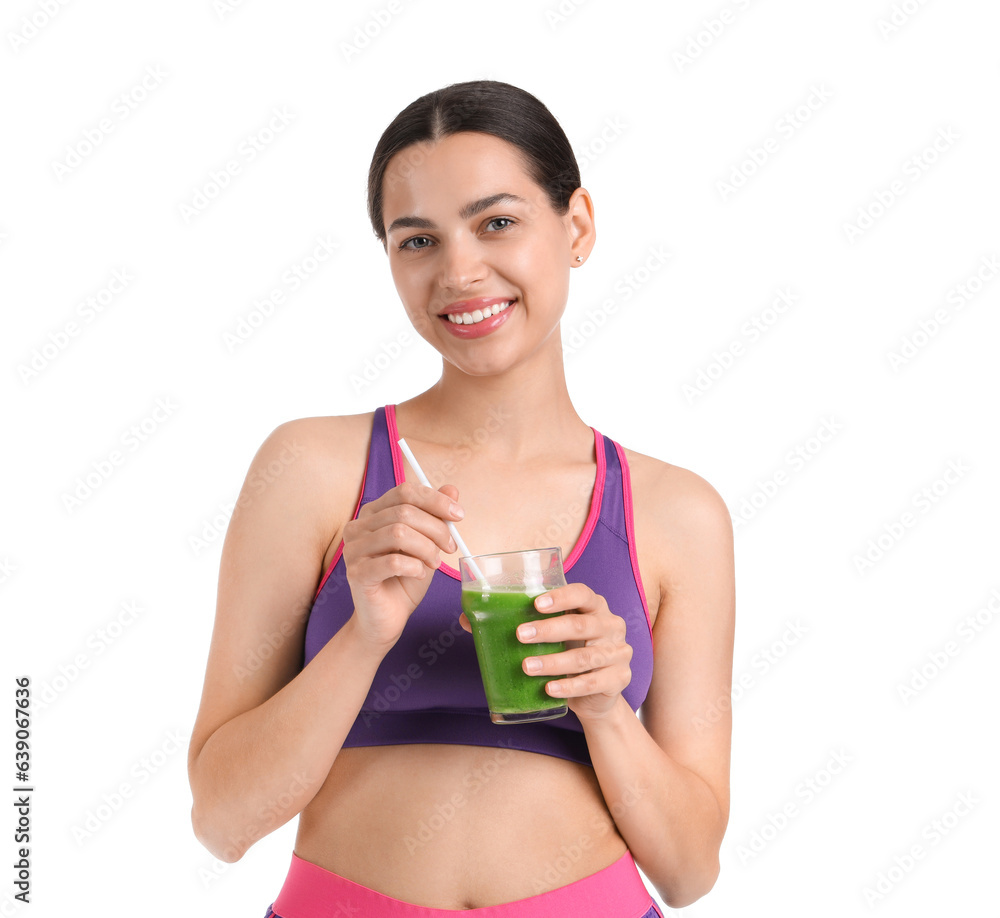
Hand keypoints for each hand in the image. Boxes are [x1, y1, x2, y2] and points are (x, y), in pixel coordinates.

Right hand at [342, 482, 462, 651]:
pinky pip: (392, 562)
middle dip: (436, 528)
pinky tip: (419, 573)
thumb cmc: (405, 579)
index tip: (458, 516)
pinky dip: (414, 566)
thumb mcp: (426, 544)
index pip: (404, 491)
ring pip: (399, 533)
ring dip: (426, 548)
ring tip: (434, 563)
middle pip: (404, 511)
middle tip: (450, 548)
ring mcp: (353, 550)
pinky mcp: (356, 574)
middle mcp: (358, 527)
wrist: (387, 618)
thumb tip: (452, 489)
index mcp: (373, 513)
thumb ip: (435, 516)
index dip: (435, 500)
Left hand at [460, 582, 632, 721]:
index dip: (561, 596)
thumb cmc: (567, 652)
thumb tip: (467, 620)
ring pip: (585, 657)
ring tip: (527, 667)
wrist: (597, 693)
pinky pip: (593, 682)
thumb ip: (515, 624)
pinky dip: (569, 687)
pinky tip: (549, 689)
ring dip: (554, 662)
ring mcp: (618, 653)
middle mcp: (610, 625)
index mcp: (594, 606)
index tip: (536, 604)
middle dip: (549, 630)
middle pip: (582, 624)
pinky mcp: (619, 679)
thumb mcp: (549, 636)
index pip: (582, 593)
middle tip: (520, 635)